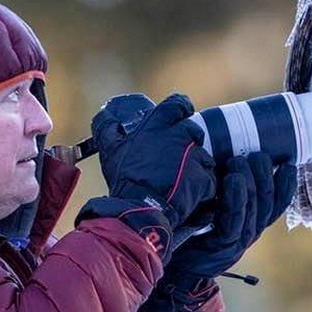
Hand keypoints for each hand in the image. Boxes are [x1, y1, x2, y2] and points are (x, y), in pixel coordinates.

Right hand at [91, 93, 215, 229]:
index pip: (177, 104)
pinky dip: (201, 186)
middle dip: (189, 141)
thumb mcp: (111, 149)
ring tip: (180, 179)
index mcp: (157, 126)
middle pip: (194, 130)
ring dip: (195, 165)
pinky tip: (187, 193)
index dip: (182, 108)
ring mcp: (193, 157)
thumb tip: (104, 114)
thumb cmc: (125, 178)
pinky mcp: (203, 178)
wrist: (140, 207)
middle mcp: (178, 136)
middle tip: (178, 156)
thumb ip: (107, 128)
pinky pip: (208, 178)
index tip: (182, 114)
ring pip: (202, 156)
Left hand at [143, 152, 296, 311]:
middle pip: (268, 202)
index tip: (288, 163)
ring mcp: (239, 240)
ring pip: (254, 208)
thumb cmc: (188, 228)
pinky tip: (234, 179)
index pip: (277, 203)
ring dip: (251, 181)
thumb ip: (221, 185)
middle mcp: (250, 230)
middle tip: (258, 154)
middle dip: (266, 175)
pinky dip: (236, 197)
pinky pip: (235, 219)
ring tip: (241, 160)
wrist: (170, 263)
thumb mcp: (209, 204)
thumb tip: (225, 151)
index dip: (286, 184)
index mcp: (251, 220)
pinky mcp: (223, 246)